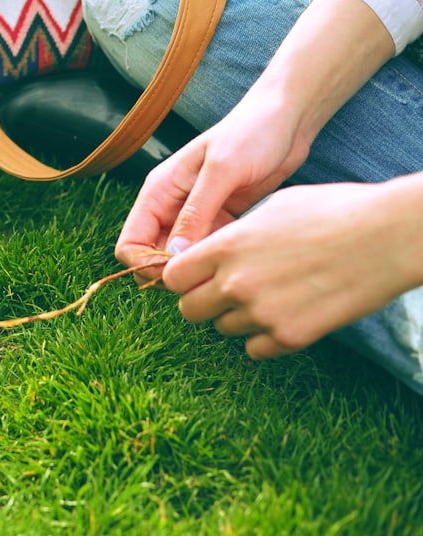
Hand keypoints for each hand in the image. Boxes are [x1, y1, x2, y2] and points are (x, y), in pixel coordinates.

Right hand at [115, 95, 307, 277]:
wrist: (287, 119)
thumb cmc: (251, 133)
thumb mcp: (221, 171)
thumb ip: (196, 213)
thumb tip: (173, 256)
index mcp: (158, 191)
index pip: (130, 243)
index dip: (146, 265)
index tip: (181, 272)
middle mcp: (171, 206)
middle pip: (152, 257)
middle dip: (173, 272)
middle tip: (208, 274)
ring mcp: (195, 216)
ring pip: (181, 259)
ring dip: (199, 268)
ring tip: (229, 265)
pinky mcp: (220, 222)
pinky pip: (208, 252)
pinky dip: (219, 260)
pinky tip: (242, 256)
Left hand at [162, 179, 422, 358]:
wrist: (386, 236)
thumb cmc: (332, 211)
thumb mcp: (270, 209)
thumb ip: (233, 236)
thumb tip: (212, 252)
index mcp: (225, 247)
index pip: (172, 277)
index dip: (183, 278)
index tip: (198, 276)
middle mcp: (234, 282)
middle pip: (188, 310)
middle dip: (203, 302)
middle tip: (226, 293)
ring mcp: (261, 313)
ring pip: (223, 329)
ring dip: (237, 318)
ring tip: (270, 296)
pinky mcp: (289, 337)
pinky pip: (255, 349)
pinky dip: (265, 337)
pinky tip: (286, 315)